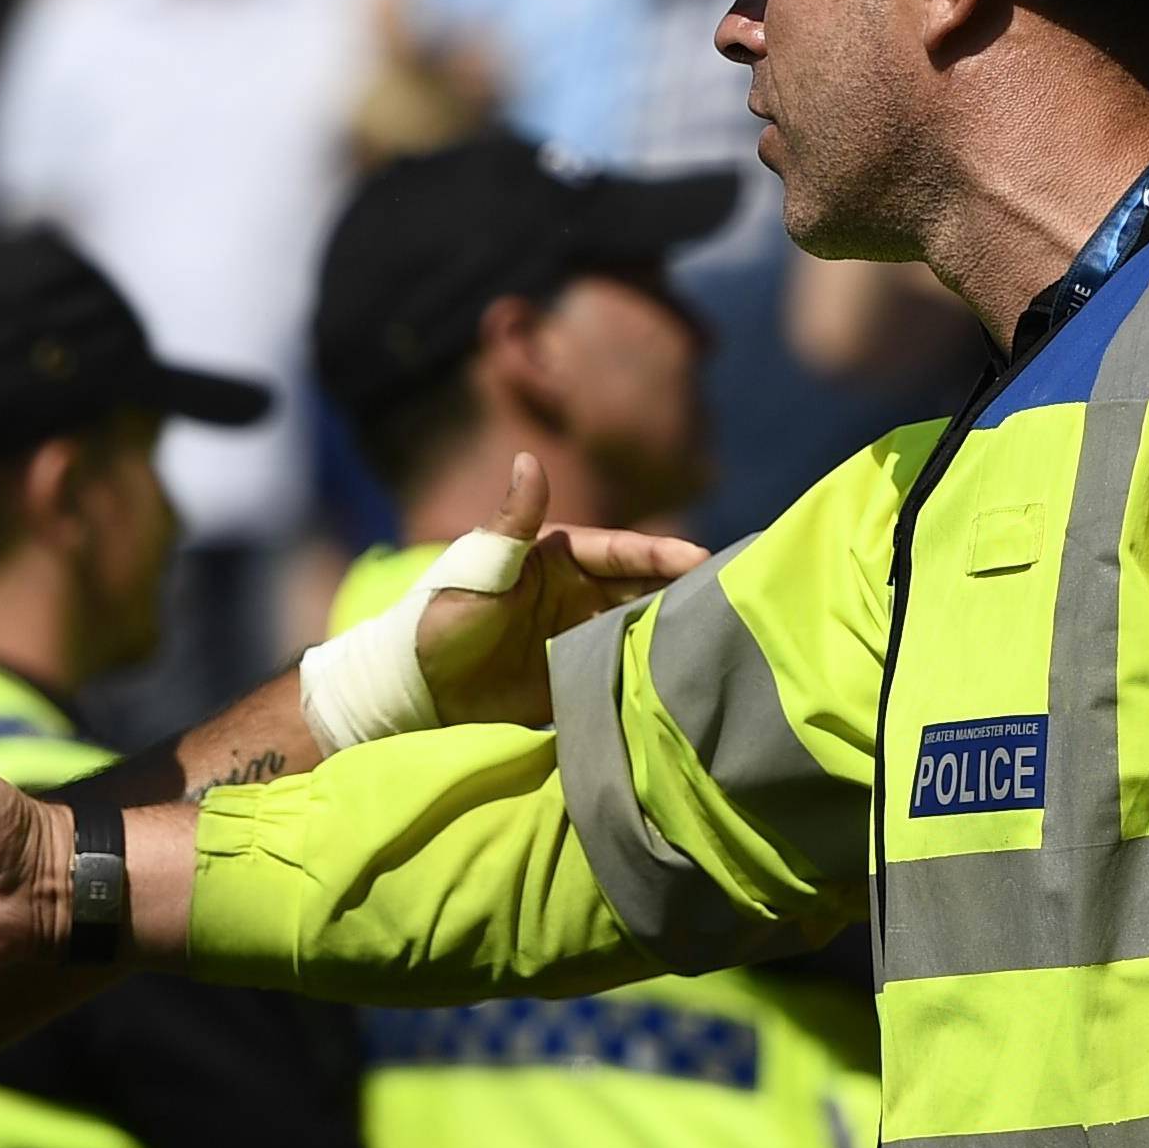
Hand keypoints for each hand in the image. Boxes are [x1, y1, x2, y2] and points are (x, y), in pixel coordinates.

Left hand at [416, 453, 708, 729]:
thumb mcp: (479, 567)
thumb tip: (531, 457)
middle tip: (734, 599)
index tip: (703, 560)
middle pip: (644, 589)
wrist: (414, 690)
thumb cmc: (440, 617)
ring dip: (674, 633)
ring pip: (641, 628)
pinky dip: (651, 674)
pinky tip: (684, 681)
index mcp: (560, 558)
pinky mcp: (576, 679)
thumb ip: (513, 521)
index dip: (664, 555)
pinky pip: (622, 673)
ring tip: (721, 641)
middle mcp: (578, 594)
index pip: (624, 552)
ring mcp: (579, 637)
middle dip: (686, 592)